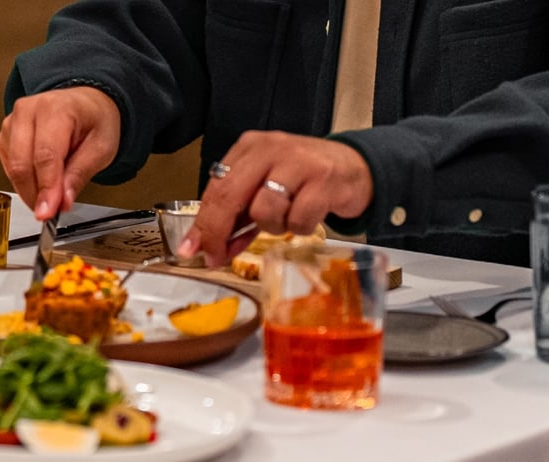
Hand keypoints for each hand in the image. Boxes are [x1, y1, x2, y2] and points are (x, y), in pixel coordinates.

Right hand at [0, 86, 121, 219]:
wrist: (85, 103)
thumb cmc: (94, 120)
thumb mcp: (101, 148)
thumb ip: (79, 175)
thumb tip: (61, 202)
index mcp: (57, 109)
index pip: (46, 155)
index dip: (46, 188)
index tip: (48, 212)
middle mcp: (29, 111)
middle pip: (23, 163)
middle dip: (35, 194)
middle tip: (50, 211)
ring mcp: (13, 121)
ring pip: (13, 167)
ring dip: (29, 189)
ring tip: (51, 192)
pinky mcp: (6, 134)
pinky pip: (8, 166)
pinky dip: (22, 180)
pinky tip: (39, 179)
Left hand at [178, 131, 373, 266]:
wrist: (356, 167)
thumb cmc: (305, 180)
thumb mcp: (267, 188)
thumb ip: (240, 214)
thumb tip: (211, 248)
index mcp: (250, 147)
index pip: (215, 187)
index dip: (202, 223)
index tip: (191, 249)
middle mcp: (270, 149)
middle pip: (229, 195)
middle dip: (217, 232)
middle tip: (217, 255)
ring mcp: (298, 162)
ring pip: (264, 210)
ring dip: (272, 227)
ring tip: (287, 218)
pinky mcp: (324, 180)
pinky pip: (298, 220)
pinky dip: (300, 227)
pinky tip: (309, 215)